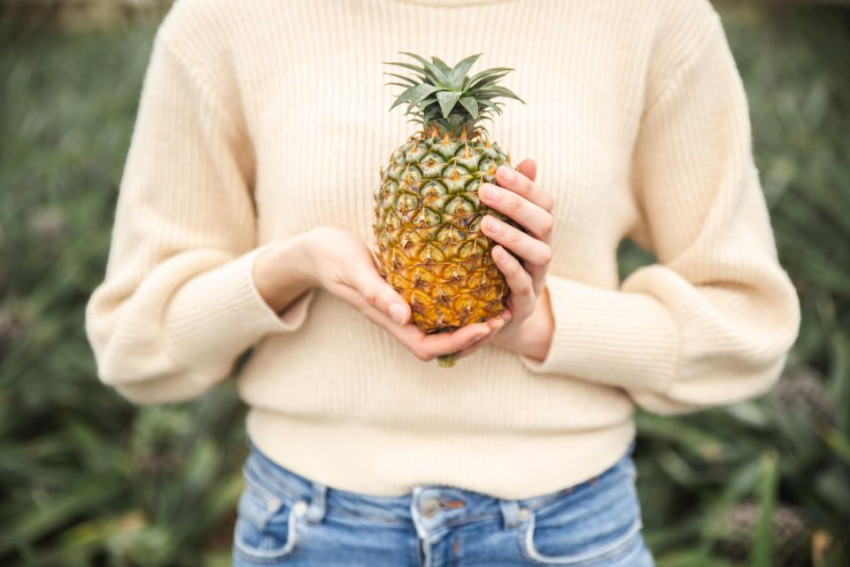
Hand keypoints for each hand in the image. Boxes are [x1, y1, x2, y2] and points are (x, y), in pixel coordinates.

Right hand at [300, 226, 505, 361]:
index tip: (485, 325)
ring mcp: (401, 308)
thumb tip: (403, 317)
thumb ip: (377, 292)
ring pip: (441, 330)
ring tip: (499, 306)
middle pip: (441, 346)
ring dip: (471, 324)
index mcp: (386, 318)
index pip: (427, 347)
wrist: (313, 250)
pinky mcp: (403, 292)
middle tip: (503, 316)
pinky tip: (478, 286)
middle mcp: (397, 318)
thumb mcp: (354, 269)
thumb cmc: (331, 255)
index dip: (459, 343)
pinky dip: (459, 305)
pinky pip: (436, 308)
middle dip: (474, 338)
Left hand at [456, 159, 554, 361]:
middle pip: (544, 223)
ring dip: (514, 236)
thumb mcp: (504, 232)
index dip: (525, 185)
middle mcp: (543, 252)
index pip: (544, 202)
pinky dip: (511, 268)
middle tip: (484, 190)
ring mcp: (538, 278)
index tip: (499, 169)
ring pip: (540, 254)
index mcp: (539, 232)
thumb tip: (526, 160)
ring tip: (485, 223)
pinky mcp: (525, 303)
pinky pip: (524, 285)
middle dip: (517, 204)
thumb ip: (515, 199)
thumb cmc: (499, 266)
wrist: (502, 317)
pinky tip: (493, 254)